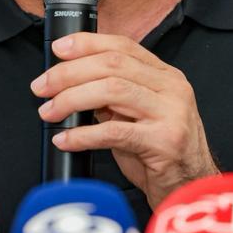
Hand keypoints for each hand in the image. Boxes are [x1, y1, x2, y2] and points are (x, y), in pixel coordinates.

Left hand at [32, 32, 218, 207]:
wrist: (190, 188)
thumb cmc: (159, 154)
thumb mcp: (137, 116)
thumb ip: (112, 97)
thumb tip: (69, 83)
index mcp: (166, 76)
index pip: (123, 46)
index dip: (87, 44)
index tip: (58, 49)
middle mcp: (172, 89)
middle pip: (113, 65)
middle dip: (69, 73)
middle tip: (42, 87)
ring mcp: (172, 113)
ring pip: (112, 90)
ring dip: (71, 99)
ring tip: (49, 112)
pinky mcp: (166, 141)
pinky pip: (114, 132)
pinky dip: (83, 135)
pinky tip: (66, 140)